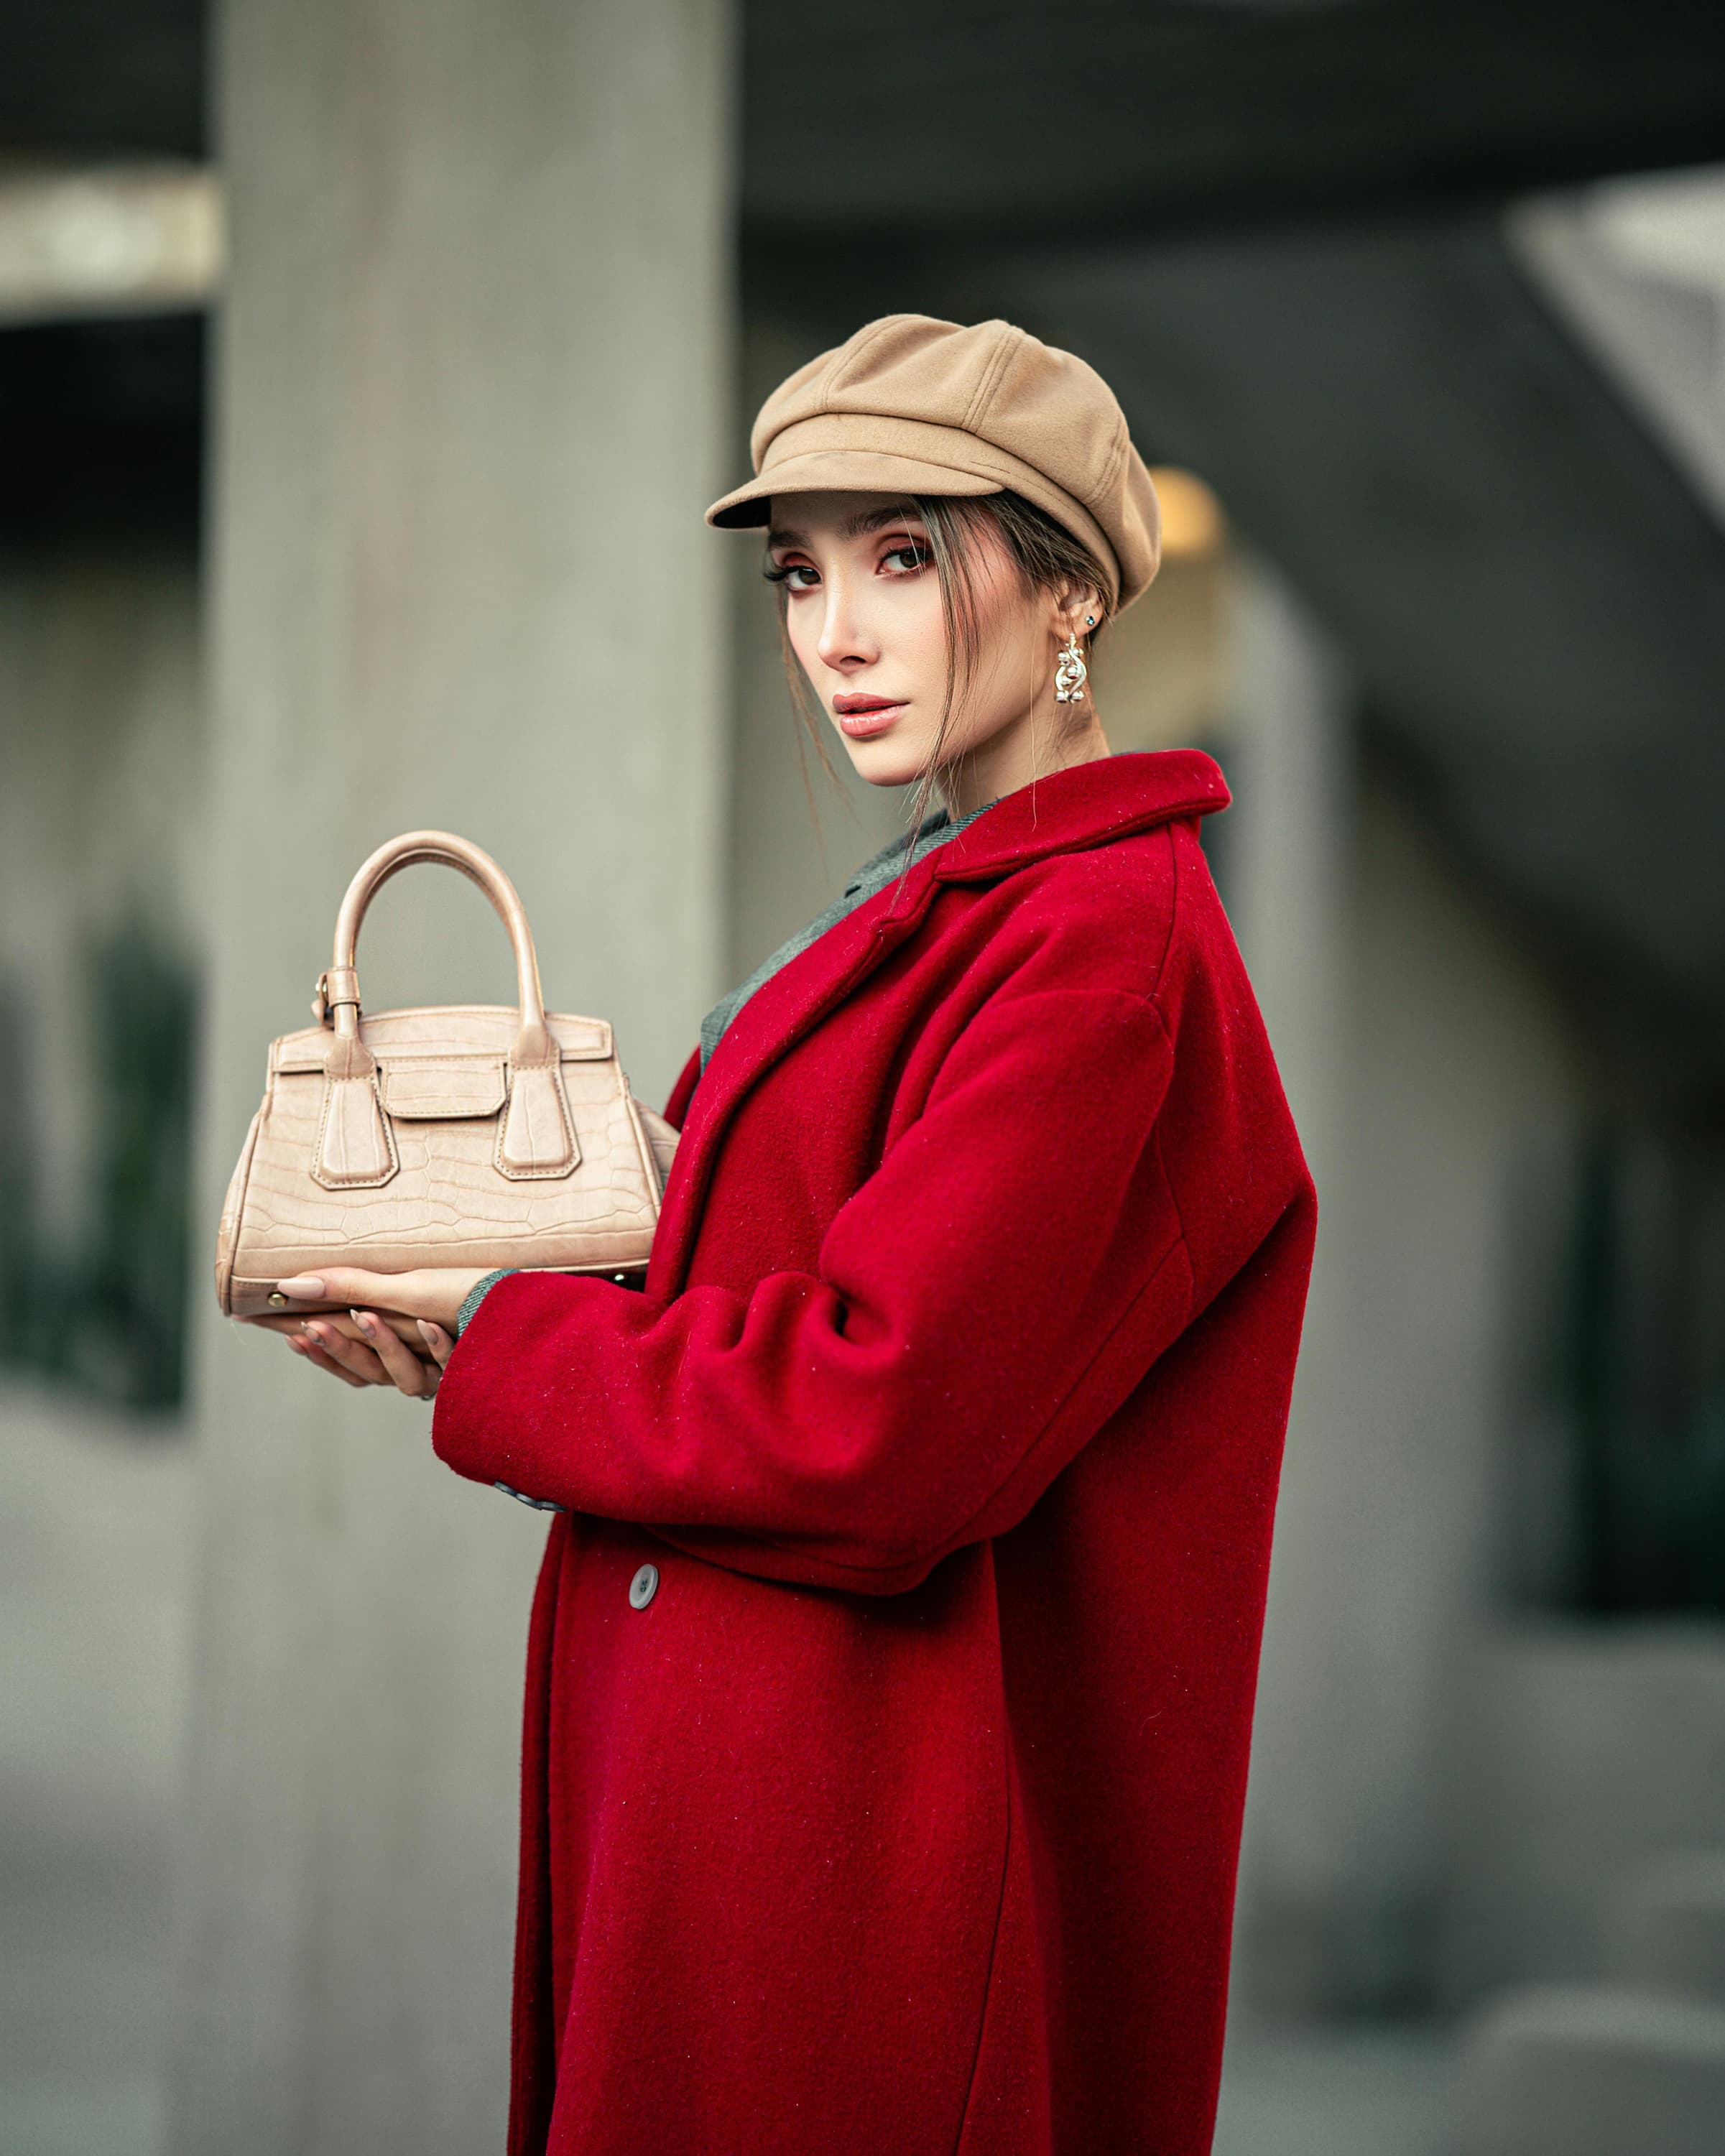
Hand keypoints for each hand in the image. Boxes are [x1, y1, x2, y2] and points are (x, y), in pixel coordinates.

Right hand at [251, 1267, 489, 1399]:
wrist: (522, 1298)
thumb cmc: (461, 1288)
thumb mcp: (402, 1284)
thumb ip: (351, 1287)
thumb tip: (291, 1283)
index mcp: (399, 1350)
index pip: (348, 1363)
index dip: (318, 1353)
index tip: (289, 1332)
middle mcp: (420, 1367)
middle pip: (369, 1374)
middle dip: (339, 1350)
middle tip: (313, 1327)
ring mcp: (446, 1372)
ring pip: (405, 1378)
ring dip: (384, 1347)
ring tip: (370, 1316)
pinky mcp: (475, 1368)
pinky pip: (452, 1367)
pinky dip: (438, 1346)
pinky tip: (434, 1326)